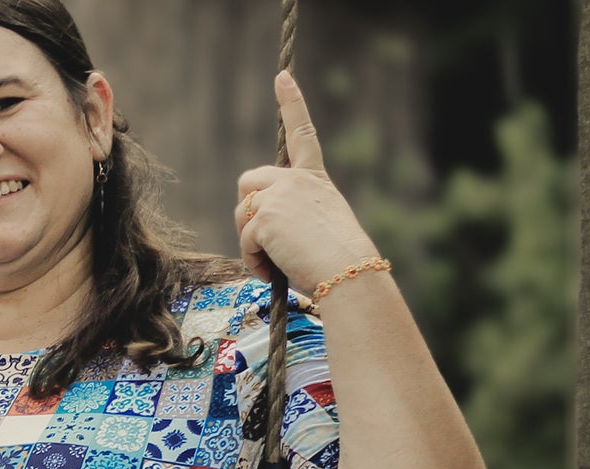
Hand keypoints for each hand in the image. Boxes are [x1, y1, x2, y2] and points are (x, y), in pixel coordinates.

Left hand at [233, 71, 380, 292]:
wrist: (348, 270)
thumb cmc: (339, 259)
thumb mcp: (320, 224)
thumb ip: (294, 213)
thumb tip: (265, 229)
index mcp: (314, 178)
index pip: (302, 134)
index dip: (292, 103)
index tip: (283, 76)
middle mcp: (295, 179)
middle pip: (248, 181)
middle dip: (246, 208)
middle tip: (260, 238)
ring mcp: (278, 195)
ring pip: (241, 213)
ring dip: (249, 241)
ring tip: (275, 261)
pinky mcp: (263, 216)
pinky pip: (243, 239)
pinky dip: (252, 260)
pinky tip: (272, 269)